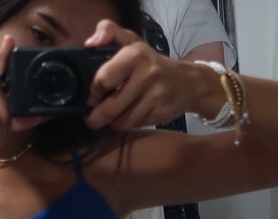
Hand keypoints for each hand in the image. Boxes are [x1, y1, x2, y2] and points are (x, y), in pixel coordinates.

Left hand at [83, 20, 199, 130]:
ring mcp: (156, 95)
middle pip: (109, 108)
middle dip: (96, 117)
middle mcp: (147, 74)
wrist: (188, 82)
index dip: (93, 93)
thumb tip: (90, 43)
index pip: (103, 80)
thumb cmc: (150, 64)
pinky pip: (134, 126)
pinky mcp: (161, 113)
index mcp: (135, 55)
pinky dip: (128, 124)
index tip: (92, 97)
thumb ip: (110, 33)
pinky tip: (130, 115)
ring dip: (113, 122)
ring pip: (121, 122)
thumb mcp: (132, 42)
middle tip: (94, 117)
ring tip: (114, 115)